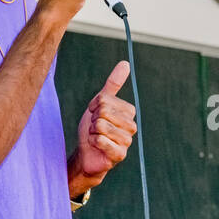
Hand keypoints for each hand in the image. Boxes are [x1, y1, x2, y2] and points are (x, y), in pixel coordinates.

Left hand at [73, 61, 135, 181]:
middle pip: (103, 112)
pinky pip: (101, 141)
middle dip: (92, 120)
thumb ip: (113, 84)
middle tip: (94, 128)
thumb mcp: (100, 103)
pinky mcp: (120, 155)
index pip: (104, 99)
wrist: (87, 153)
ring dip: (92, 131)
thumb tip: (125, 63)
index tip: (95, 115)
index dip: (94, 106)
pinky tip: (97, 146)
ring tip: (96, 136)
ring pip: (101, 126)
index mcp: (129, 111)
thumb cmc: (94, 127)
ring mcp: (127, 141)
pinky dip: (93, 142)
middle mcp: (131, 126)